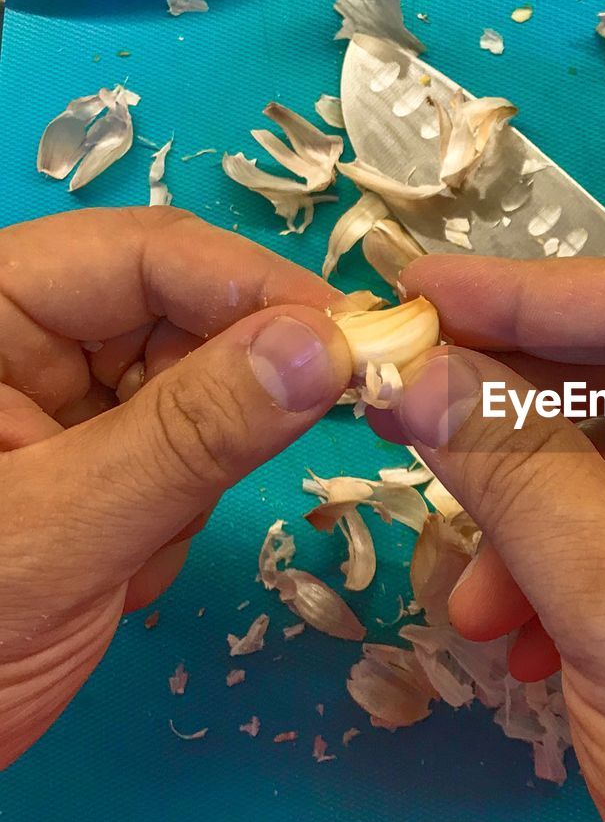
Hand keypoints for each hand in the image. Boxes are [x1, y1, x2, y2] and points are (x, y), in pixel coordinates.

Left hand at [0, 208, 351, 768]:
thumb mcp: (60, 528)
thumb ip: (195, 432)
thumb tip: (327, 347)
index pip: (140, 254)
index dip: (253, 285)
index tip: (354, 339)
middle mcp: (22, 338)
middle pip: (179, 311)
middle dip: (234, 387)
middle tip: (304, 435)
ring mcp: (56, 403)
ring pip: (200, 387)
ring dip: (200, 470)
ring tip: (134, 544)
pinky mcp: (90, 462)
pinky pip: (187, 453)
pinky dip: (181, 511)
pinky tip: (121, 566)